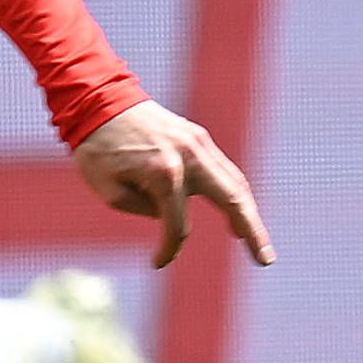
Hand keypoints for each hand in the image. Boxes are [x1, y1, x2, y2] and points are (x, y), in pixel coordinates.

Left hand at [74, 101, 273, 269]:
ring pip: (235, 184)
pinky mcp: (198, 136)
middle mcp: (189, 156)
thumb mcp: (109, 191)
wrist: (98, 100)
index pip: (178, 226)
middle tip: (266, 260)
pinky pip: (223, 169)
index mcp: (164, 173)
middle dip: (253, 232)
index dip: (169, 249)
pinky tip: (238, 211)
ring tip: (257, 242)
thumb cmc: (97, 149)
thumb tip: (171, 216)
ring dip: (248, 214)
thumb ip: (146, 210)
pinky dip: (234, 193)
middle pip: (233, 200)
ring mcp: (198, 143)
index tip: (156, 262)